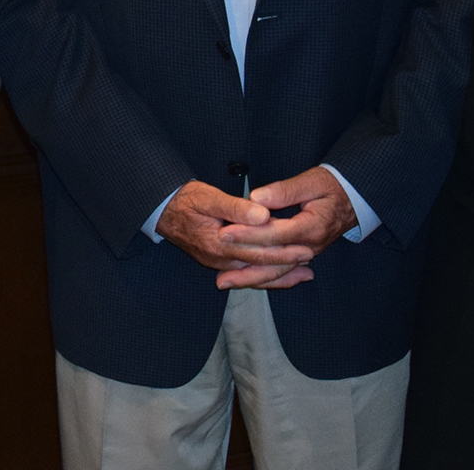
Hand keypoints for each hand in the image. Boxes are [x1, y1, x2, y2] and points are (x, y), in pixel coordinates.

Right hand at [155, 180, 311, 287]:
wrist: (162, 211)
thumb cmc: (185, 201)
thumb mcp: (208, 197)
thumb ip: (236, 208)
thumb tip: (263, 215)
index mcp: (219, 244)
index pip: (258, 250)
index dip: (283, 249)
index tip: (304, 245)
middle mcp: (220, 260)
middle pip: (259, 266)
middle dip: (287, 264)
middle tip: (310, 258)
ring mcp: (219, 264)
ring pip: (254, 274)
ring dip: (279, 275)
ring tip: (304, 274)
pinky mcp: (219, 263)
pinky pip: (246, 273)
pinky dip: (265, 276)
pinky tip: (279, 275)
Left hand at [214, 167, 356, 289]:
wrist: (355, 198)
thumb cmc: (332, 186)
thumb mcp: (311, 181)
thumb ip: (284, 191)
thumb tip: (257, 199)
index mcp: (311, 227)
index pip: (275, 234)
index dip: (249, 234)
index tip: (226, 232)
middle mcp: (309, 247)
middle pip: (273, 260)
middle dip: (243, 262)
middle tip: (217, 264)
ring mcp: (307, 254)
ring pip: (276, 272)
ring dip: (249, 279)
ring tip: (223, 282)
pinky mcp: (303, 255)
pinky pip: (282, 272)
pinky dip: (264, 279)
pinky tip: (245, 283)